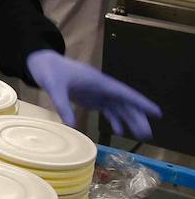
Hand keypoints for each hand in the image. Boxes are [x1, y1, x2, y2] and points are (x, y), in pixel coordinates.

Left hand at [26, 49, 159, 139]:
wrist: (41, 63)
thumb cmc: (50, 71)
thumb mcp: (54, 87)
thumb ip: (63, 105)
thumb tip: (72, 125)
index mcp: (99, 82)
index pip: (125, 94)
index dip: (141, 103)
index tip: (157, 112)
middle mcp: (102, 87)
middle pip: (125, 103)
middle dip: (137, 117)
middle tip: (147, 134)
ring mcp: (97, 92)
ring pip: (118, 107)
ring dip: (128, 120)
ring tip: (139, 135)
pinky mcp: (90, 97)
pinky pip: (107, 109)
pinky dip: (114, 119)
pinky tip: (118, 131)